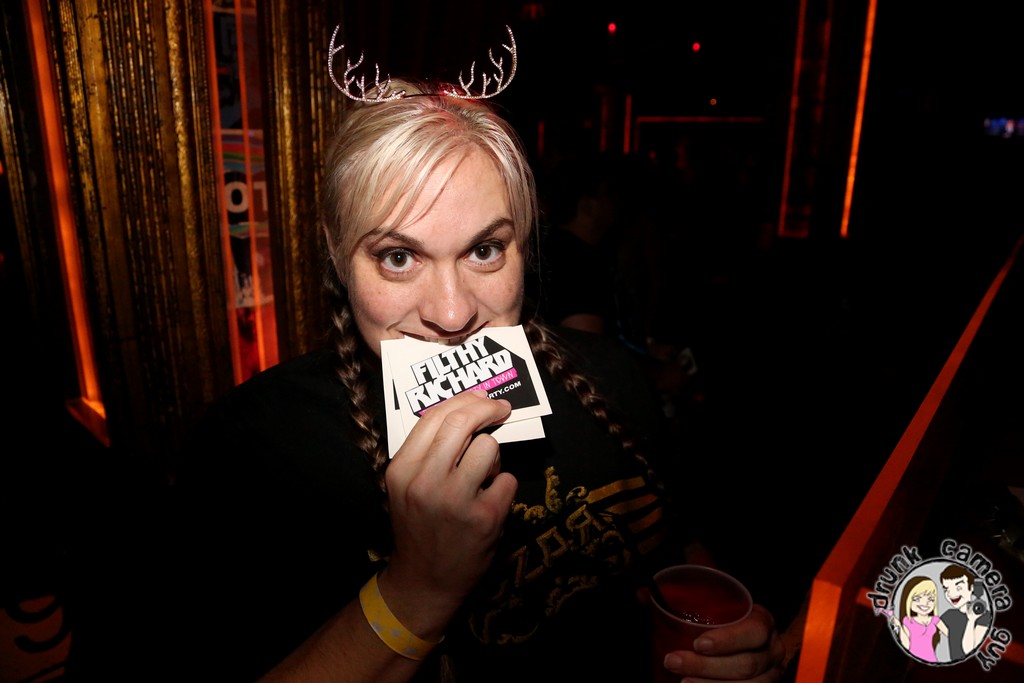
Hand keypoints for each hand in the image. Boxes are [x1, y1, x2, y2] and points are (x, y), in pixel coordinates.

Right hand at [381, 390, 517, 629]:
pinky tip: (489, 503)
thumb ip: (428, 451)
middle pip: (462, 422)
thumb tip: (467, 409)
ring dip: (493, 457)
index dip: (464, 400)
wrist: (424, 582)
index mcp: (402, 470)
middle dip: (487, 408)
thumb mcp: (406, 486)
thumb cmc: (420, 526)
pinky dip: (503, 487)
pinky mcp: (484, 518)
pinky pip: (507, 479)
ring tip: (484, 476)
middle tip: (501, 409)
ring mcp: (455, 500)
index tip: (482, 398)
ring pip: (489, 447)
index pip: (434, 417)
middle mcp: (425, 482)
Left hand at [661, 604, 785, 681]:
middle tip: (672, 661)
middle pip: (744, 665)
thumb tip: (641, 593)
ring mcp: (770, 676)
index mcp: (762, 623)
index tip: (698, 643)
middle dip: (705, 666)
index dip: (727, 639)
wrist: (744, 644)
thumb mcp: (711, 603)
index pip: (753, 631)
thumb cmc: (724, 622)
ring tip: (682, 682)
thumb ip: (682, 593)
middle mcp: (772, 652)